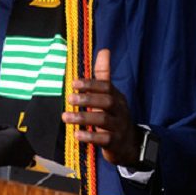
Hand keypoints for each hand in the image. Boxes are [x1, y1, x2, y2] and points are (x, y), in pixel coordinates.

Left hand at [61, 49, 140, 166]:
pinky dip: (90, 136)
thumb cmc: (114, 115)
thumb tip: (104, 50)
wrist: (129, 144)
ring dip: (83, 117)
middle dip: (87, 99)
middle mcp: (120, 110)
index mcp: (117, 97)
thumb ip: (104, 75)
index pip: (106, 87)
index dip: (90, 84)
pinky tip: (76, 134)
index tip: (73, 84)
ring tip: (65, 117)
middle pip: (107, 101)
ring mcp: (119, 126)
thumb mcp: (110, 95)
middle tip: (69, 99)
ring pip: (103, 120)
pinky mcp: (115, 142)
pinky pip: (104, 139)